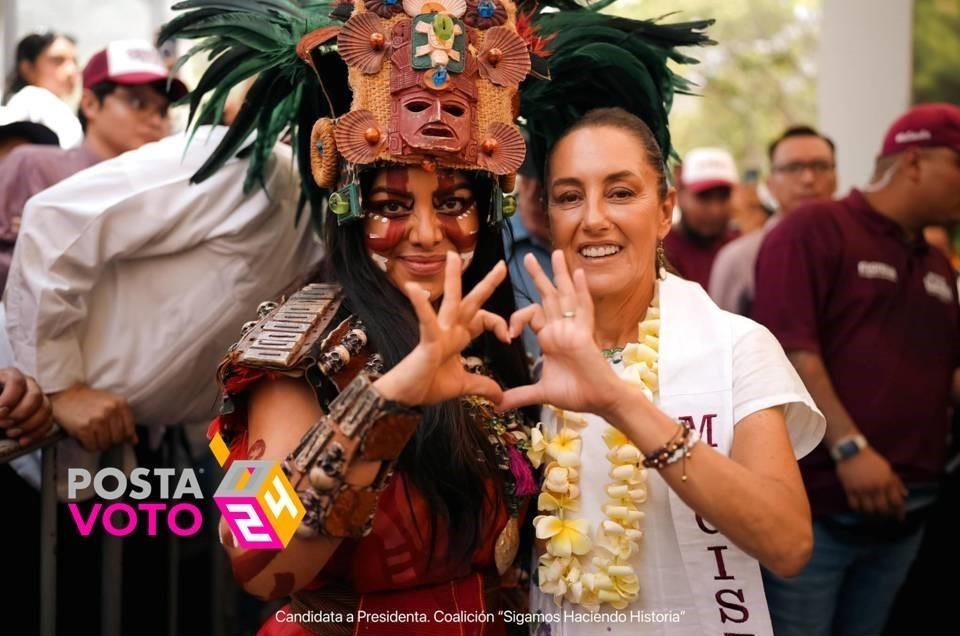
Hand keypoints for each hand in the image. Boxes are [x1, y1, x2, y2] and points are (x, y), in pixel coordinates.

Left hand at [0, 368, 53, 445]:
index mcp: (11, 376)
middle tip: (4, 424)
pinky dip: (36, 434)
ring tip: (11, 433)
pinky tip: (22, 441)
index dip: (9, 398)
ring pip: (45, 409)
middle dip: (19, 414)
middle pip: (35, 396)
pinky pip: (48, 423)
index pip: (17, 382)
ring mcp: (39, 398)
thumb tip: (2, 412)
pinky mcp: (43, 413)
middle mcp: (29, 384)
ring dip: (29, 425)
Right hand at [50, 384, 137, 451]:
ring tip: (91, 434)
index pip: (129, 431)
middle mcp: (111, 410)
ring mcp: (97, 419)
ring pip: (105, 445)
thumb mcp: (111, 405)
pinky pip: (91, 447)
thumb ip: (125, 422)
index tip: (113, 435)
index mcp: (121, 403)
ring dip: (97, 444)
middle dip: (108, 441)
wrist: (65, 395)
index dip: (121, 437)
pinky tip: (83, 437)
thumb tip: (134, 441)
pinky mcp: (84, 427)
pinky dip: (87, 446)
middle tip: (99, 435)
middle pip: (117, 440)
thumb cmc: (89, 401)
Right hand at [373, 252, 509, 405]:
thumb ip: (482, 386)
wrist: (406, 397)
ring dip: (452, 278)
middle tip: (502, 265)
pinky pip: (425, 319)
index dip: (500, 324)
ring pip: (450, 301)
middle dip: (488, 283)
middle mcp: (450, 329)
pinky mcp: (426, 339)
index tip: (509, 338)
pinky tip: (413, 289)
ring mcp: (438, 332)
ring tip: (452, 256)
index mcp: (459, 336)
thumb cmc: (427, 386)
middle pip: (472, 302)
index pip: (484, 319)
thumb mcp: (463, 386)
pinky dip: (420, 305)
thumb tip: (501, 398)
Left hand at [497, 251, 622, 414]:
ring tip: (555, 252)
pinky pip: (584, 309)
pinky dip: (581, 291)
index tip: (507, 335)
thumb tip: (498, 404)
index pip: (532, 315)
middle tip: (526, 256)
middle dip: (538, 276)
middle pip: (549, 296)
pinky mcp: (585, 334)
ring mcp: (574, 329)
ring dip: (560, 274)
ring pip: (566, 295)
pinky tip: (578, 274)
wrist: (599, 401)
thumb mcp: (541, 392)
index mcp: (550, 338)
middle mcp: (562, 328)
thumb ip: (520, 395)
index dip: (516, 319)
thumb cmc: (576, 394)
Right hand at [836, 446, 907, 517]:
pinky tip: (859, 508)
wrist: (851, 451)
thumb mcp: (887, 468)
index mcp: (887, 481)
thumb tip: (905, 494)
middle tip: (883, 515)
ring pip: (868, 509)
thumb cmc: (871, 460)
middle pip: (882, 508)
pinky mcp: (850, 489)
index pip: (896, 501)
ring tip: (871, 512)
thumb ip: (896, 482)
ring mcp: (862, 488)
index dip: (899, 512)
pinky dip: (857, 509)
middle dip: (884, 514)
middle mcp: (876, 486)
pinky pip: (854, 505)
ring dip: (871, 513)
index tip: (900, 518)